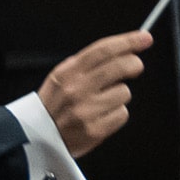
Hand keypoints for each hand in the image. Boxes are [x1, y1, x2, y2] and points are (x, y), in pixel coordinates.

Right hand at [39, 31, 150, 157]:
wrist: (35, 141)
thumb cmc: (53, 107)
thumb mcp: (60, 79)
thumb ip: (87, 64)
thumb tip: (124, 50)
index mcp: (66, 74)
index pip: (103, 50)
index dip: (128, 41)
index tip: (144, 38)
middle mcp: (75, 90)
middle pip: (120, 66)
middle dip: (134, 64)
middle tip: (134, 67)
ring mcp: (85, 111)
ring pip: (124, 92)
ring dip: (118, 96)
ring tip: (102, 103)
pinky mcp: (94, 130)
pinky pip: (121, 114)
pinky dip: (115, 115)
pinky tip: (101, 117)